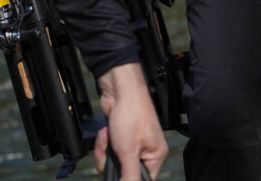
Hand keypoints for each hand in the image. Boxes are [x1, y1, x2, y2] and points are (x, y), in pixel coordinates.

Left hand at [94, 62, 167, 180]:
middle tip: (108, 152)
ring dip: (105, 152)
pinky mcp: (122, 137)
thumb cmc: (130, 114)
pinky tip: (105, 133)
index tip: (117, 173)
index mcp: (155, 157)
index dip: (127, 180)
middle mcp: (146, 151)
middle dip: (110, 164)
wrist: (119, 89)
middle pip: (125, 174)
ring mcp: (133, 144)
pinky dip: (104, 143)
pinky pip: (110, 151)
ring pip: (115, 163)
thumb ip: (129, 177)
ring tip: (106, 138)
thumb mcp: (128, 152)